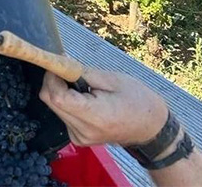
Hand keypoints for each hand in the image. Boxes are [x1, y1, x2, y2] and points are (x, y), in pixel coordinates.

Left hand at [38, 67, 168, 147]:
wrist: (150, 127)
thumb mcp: (113, 79)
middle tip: (69, 70)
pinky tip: (85, 99)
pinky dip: (68, 103)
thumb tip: (61, 63)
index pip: (58, 97)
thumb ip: (83, 73)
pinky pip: (63, 115)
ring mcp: (79, 137)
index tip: (58, 64)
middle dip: (54, 82)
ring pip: (54, 108)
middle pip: (51, 103)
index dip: (53, 78)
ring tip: (83, 86)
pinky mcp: (78, 138)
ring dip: (61, 92)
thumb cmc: (139, 101)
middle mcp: (83, 131)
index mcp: (94, 115)